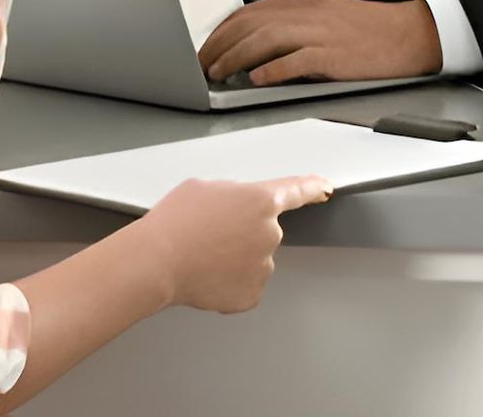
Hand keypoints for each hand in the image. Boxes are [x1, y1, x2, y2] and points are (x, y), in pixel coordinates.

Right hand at [141, 175, 330, 313]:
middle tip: (208, 235)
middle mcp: (270, 233)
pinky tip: (206, 277)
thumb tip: (235, 207)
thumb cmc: (175, 223)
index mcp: (261, 201)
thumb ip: (233, 194)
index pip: (296, 191)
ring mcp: (263, 267)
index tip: (325, 189)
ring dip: (233, 259)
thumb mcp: (204, 188)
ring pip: (253, 260)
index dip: (312, 188)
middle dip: (241, 233)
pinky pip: (244, 285)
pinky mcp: (251, 294)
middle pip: (263, 230)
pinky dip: (228, 284)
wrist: (157, 262)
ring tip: (201, 257)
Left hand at [197, 0, 441, 85]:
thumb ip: (287, 27)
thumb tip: (251, 49)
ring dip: (236, 57)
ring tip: (219, 73)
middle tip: (202, 67)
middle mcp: (304, 14)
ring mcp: (318, 33)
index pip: (246, 14)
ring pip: (265, 40)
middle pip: (248, 25)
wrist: (405, 33)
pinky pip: (296, 60)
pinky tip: (257, 79)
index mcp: (298, 3)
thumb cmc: (363, 31)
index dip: (219, 33)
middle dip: (218, 46)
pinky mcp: (333, 55)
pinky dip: (272, 69)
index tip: (205, 51)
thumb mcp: (320, 18)